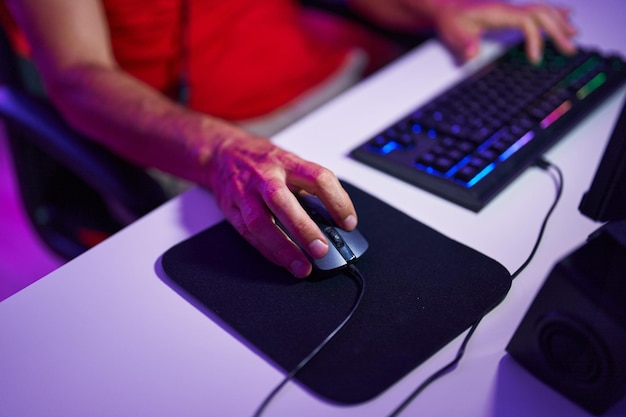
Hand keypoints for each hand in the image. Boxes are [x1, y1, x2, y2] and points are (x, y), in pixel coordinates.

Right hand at [206, 127, 356, 277]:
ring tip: (302, 266)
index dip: (337, 201)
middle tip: (322, 249)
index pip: (318, 178)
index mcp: (287, 162)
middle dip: (303, 228)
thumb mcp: (290, 162)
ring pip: (260, 222)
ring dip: (282, 247)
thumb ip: (309, 187)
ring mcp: (245, 193)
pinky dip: (267, 250)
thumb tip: (335, 218)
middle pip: (282, 201)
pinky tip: (282, 261)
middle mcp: (265, 176)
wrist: (223, 153)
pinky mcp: (231, 209)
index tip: (348, 223)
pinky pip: (248, 234)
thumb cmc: (263, 161)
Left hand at [348, 0, 576, 62]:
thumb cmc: (449, 20)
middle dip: (558, 30)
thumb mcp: (452, 33)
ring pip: (542, 10)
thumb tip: (473, 53)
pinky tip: (566, 15)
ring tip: (575, 34)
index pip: (526, 21)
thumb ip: (463, 43)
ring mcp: (510, 8)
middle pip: (541, 14)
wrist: (443, 8)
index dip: (535, 39)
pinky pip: (537, 10)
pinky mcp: (509, 12)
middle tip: (570, 48)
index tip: (536, 59)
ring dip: (560, 22)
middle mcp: (508, 7)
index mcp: (498, 11)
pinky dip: (553, 13)